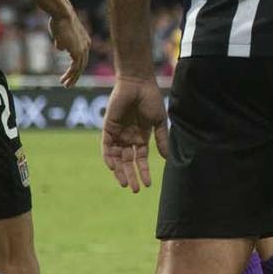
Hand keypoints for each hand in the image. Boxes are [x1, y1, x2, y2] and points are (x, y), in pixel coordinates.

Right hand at [51, 12, 91, 86]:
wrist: (62, 14)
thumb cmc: (59, 21)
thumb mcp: (61, 34)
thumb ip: (62, 42)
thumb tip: (61, 49)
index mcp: (84, 41)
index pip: (82, 58)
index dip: (75, 67)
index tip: (69, 73)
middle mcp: (86, 46)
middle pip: (82, 65)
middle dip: (75, 76)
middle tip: (68, 84)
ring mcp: (83, 49)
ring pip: (79, 68)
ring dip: (72, 78)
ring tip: (65, 85)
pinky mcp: (77, 51)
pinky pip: (75, 67)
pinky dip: (70, 75)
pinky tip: (64, 80)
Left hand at [101, 76, 168, 191]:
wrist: (138, 83)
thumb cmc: (151, 99)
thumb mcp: (159, 122)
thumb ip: (161, 139)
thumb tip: (166, 158)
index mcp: (141, 137)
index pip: (140, 159)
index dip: (144, 172)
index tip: (148, 185)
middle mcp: (128, 138)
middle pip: (128, 162)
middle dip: (131, 176)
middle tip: (135, 189)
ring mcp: (118, 134)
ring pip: (117, 158)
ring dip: (120, 171)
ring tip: (125, 183)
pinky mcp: (108, 128)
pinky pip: (106, 147)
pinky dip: (109, 158)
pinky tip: (113, 168)